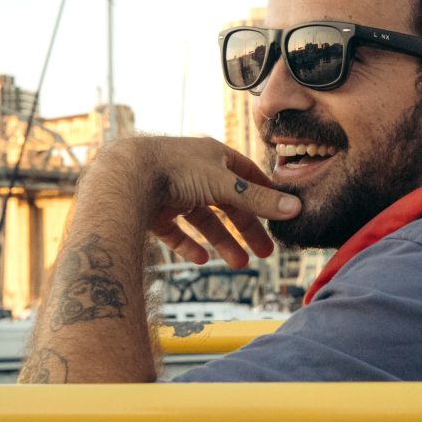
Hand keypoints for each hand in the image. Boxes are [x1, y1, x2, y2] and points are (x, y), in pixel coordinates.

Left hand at [91, 136, 300, 266]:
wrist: (125, 176)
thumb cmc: (175, 168)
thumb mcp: (224, 184)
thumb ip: (258, 200)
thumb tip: (295, 208)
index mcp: (213, 157)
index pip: (246, 174)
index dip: (264, 194)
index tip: (279, 214)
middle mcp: (194, 173)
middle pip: (227, 203)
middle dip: (247, 228)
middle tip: (265, 253)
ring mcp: (172, 192)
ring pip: (203, 221)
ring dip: (222, 242)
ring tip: (238, 264)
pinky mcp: (154, 211)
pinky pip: (176, 231)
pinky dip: (189, 245)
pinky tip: (201, 259)